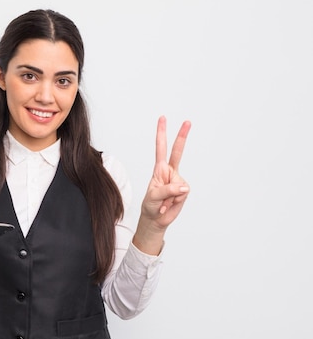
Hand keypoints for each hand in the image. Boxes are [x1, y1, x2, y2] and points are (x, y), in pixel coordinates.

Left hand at [140, 115, 191, 229]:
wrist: (156, 219)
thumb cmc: (150, 206)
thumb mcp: (153, 197)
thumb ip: (167, 190)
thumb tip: (184, 187)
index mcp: (159, 169)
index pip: (160, 149)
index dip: (161, 134)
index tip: (162, 119)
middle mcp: (169, 172)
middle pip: (177, 152)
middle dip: (182, 136)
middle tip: (187, 121)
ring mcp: (178, 181)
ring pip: (179, 185)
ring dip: (170, 196)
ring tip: (163, 202)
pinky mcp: (184, 191)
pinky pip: (182, 194)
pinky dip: (174, 201)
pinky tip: (169, 204)